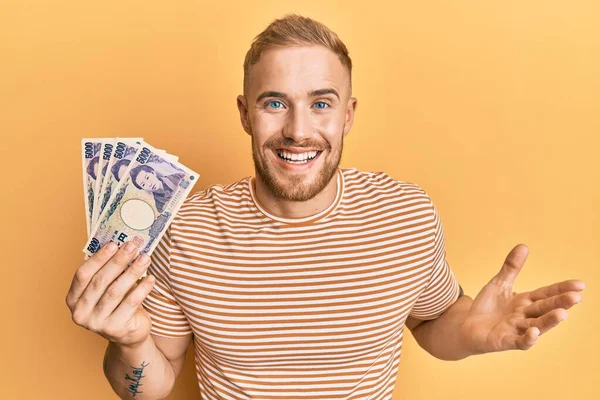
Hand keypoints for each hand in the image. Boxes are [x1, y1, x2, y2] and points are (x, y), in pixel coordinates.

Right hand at [66, 241, 155, 347]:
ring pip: (116, 291)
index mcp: (73, 299)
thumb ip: (107, 271)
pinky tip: (150, 278)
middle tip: (132, 246)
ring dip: (132, 272)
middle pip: (100, 281)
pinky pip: (131, 303)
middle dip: (118, 261)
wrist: (129, 334)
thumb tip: (120, 245)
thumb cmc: (117, 304)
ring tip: (145, 258)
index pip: (82, 274)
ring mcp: (96, 323)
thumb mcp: (106, 288)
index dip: (98, 258)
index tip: (113, 244)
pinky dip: (142, 288)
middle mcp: (80, 312)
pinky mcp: (115, 328)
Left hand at [460, 244, 584, 354]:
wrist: (466, 326)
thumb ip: (511, 268)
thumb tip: (524, 246)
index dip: (562, 289)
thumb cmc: (486, 307)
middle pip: (545, 309)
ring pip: (537, 325)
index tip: (580, 285)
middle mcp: (524, 316)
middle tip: (576, 297)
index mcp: (525, 302)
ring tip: (562, 314)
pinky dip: (528, 338)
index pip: (546, 294)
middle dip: (560, 304)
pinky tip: (533, 331)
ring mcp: (516, 330)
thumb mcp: (499, 284)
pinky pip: (519, 342)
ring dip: (549, 321)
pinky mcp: (505, 341)